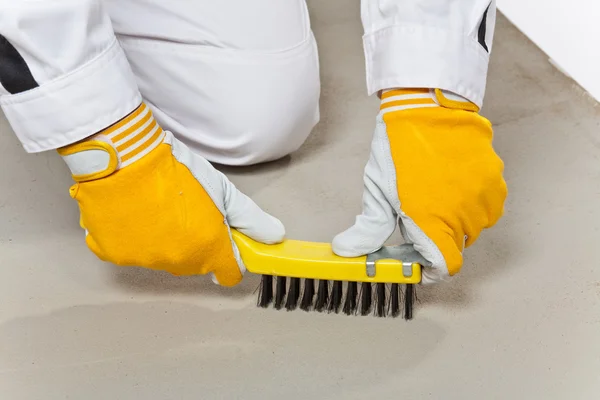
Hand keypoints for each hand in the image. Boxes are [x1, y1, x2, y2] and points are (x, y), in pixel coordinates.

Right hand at [58, 102, 283, 285]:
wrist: (124, 157)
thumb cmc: (176, 169)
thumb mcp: (222, 190)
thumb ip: (251, 218)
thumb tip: (275, 236)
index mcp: (209, 248)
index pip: (230, 273)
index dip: (231, 258)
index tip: (227, 242)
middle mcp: (178, 262)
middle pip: (196, 263)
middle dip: (197, 243)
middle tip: (188, 211)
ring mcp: (145, 260)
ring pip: (163, 257)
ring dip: (164, 241)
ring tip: (157, 206)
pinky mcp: (114, 254)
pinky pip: (132, 252)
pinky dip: (134, 238)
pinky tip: (134, 212)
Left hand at [332, 88, 506, 283]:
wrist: (425, 105)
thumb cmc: (398, 148)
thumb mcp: (377, 191)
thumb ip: (369, 228)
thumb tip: (348, 251)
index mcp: (434, 223)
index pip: (443, 268)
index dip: (428, 270)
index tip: (416, 263)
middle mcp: (465, 216)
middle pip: (455, 247)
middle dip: (435, 241)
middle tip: (416, 222)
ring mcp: (484, 196)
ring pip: (474, 227)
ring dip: (456, 223)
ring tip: (435, 199)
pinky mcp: (496, 179)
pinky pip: (489, 205)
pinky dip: (473, 204)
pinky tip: (454, 187)